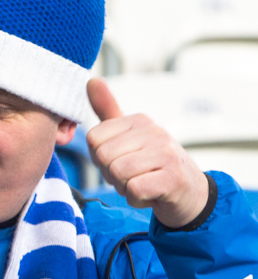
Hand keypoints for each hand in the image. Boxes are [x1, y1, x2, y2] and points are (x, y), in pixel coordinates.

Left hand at [87, 79, 208, 228]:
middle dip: (111, 174)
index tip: (122, 160)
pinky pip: (134, 190)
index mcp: (139, 120)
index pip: (93, 140)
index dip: (100, 158)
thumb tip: (90, 80)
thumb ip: (108, 111)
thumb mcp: (128, 136)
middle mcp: (155, 132)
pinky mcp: (173, 178)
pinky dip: (137, 199)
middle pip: (103, 157)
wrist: (188, 194)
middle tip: (133, 175)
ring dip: (124, 187)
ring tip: (143, 182)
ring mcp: (166, 153)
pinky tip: (151, 194)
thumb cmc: (150, 165)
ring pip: (117, 173)